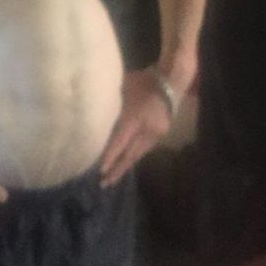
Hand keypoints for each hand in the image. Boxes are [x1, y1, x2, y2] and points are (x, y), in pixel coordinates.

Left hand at [99, 68, 171, 187]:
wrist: (170, 81)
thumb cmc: (142, 81)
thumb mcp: (123, 89)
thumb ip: (111, 105)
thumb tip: (94, 118)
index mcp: (136, 117)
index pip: (120, 141)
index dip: (110, 156)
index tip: (101, 170)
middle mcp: (147, 130)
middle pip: (130, 154)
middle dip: (117, 169)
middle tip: (104, 183)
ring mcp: (156, 134)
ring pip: (138, 154)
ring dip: (125, 165)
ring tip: (113, 177)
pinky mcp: (160, 135)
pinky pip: (144, 148)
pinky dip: (133, 155)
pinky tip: (124, 162)